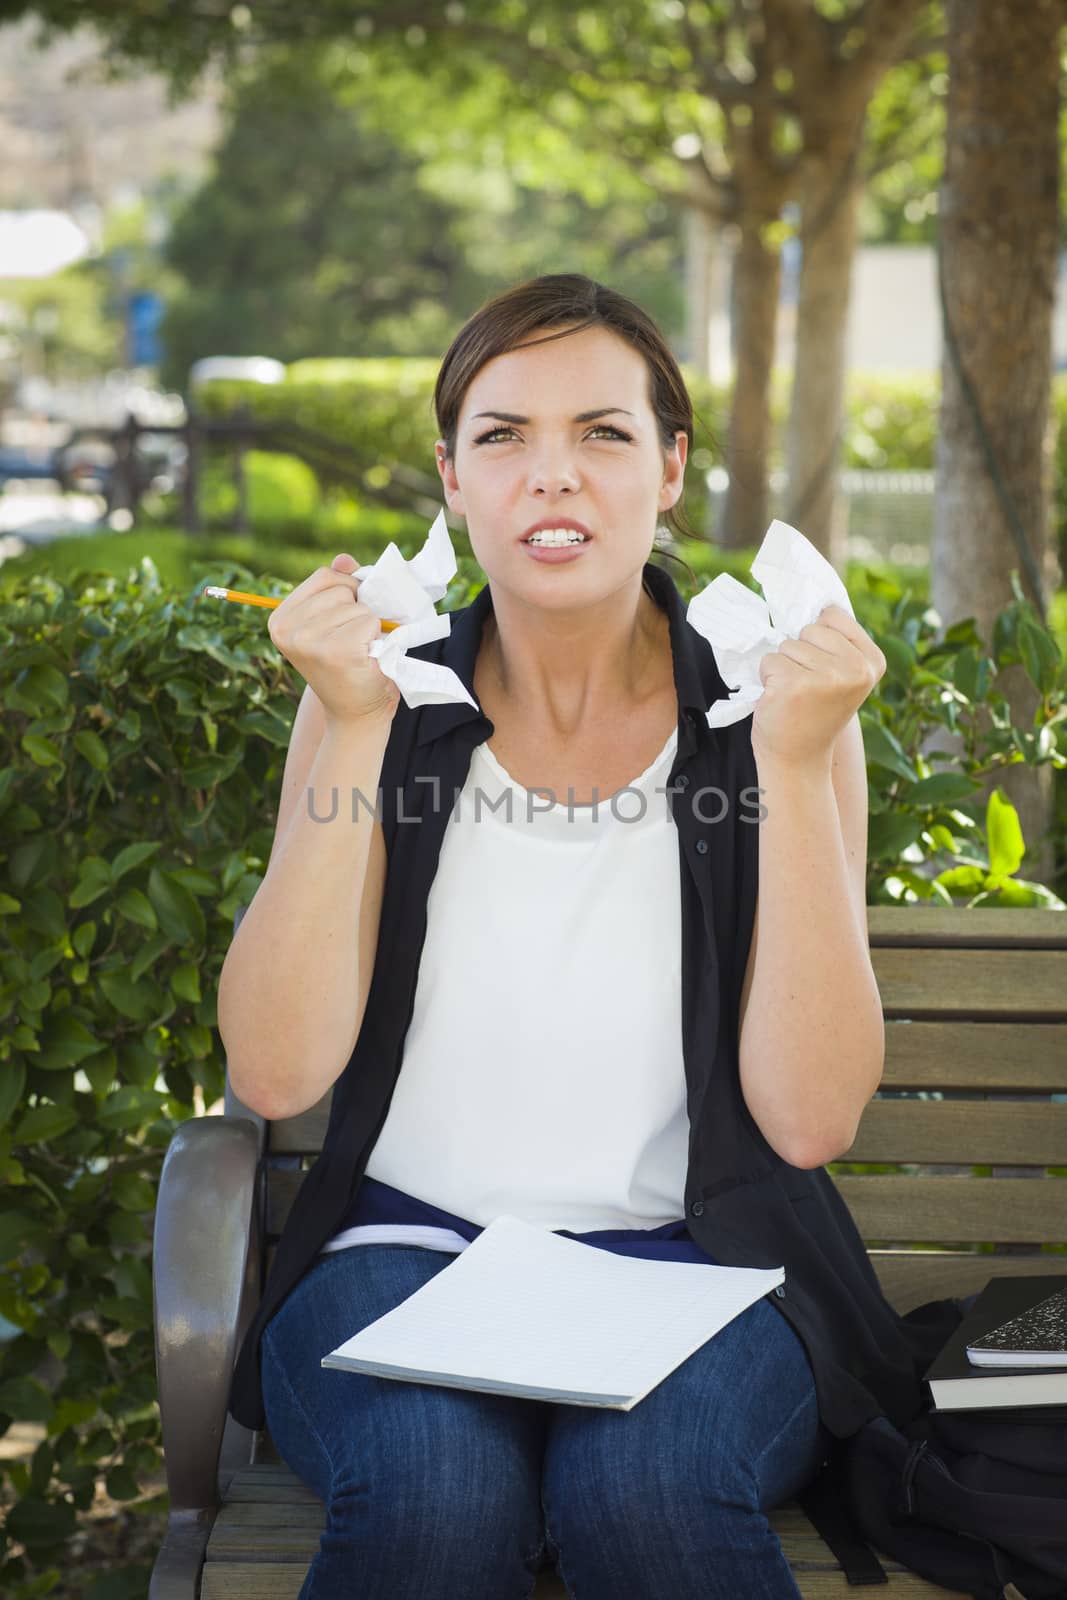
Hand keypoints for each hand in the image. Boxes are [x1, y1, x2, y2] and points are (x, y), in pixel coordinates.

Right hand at [267, 553, 400, 726]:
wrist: (356, 713)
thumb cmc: (349, 664)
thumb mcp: (335, 622)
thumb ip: (339, 589)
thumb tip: (345, 559)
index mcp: (280, 619)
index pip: (325, 576)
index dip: (348, 589)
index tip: (348, 616)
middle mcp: (288, 629)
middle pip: (341, 589)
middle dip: (358, 608)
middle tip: (355, 639)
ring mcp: (309, 641)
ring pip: (357, 606)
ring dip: (368, 625)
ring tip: (359, 650)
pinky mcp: (336, 651)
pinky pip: (369, 621)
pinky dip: (377, 637)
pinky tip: (366, 658)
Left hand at [750, 604, 885, 770]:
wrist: (799, 759)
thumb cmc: (815, 712)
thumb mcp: (843, 675)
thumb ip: (838, 641)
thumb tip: (815, 598)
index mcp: (873, 661)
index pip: (833, 616)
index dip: (818, 638)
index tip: (822, 669)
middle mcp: (855, 668)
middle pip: (808, 629)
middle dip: (799, 653)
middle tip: (806, 688)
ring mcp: (826, 677)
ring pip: (787, 645)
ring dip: (783, 668)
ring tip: (795, 695)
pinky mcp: (794, 685)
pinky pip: (769, 660)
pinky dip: (767, 678)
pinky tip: (781, 701)